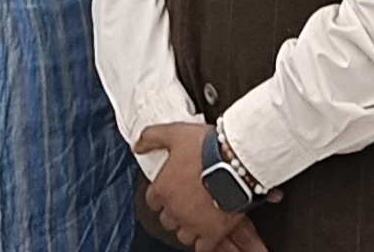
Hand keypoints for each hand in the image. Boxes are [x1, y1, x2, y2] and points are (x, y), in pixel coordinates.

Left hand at [135, 123, 245, 250]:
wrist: (236, 162)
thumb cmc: (207, 148)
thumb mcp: (174, 133)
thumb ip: (151, 138)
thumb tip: (137, 146)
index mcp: (162, 188)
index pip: (153, 200)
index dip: (162, 195)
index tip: (171, 191)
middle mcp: (174, 208)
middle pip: (168, 219)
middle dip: (176, 212)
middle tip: (188, 203)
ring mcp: (192, 223)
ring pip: (183, 235)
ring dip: (189, 228)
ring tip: (200, 218)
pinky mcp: (212, 232)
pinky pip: (203, 248)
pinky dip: (205, 243)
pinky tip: (209, 235)